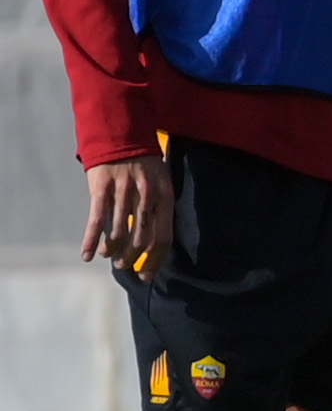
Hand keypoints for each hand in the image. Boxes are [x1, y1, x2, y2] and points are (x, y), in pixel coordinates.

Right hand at [79, 153, 169, 270]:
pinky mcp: (101, 189)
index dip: (155, 261)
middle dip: (132, 259)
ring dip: (112, 251)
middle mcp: (146, 197)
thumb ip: (159, 208)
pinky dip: (91, 241)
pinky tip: (87, 255)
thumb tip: (155, 240)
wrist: (122, 136)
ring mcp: (123, 193)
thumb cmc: (144, 164)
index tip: (147, 275)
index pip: (163, 238)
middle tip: (124, 266)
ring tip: (109, 256)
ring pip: (118, 233)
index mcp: (165, 197)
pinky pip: (97, 222)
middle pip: (141, 240)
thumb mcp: (161, 183)